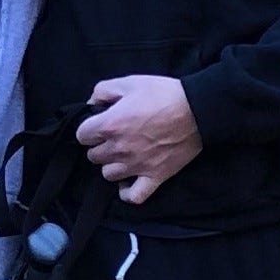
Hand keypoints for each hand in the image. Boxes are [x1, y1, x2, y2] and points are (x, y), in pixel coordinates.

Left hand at [77, 76, 202, 205]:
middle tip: (115, 136)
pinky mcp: (154, 177)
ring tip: (123, 155)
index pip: (81, 135)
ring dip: (112, 165)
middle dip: (100, 145)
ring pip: (108, 175)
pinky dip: (127, 192)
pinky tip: (128, 182)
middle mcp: (119, 149)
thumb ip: (103, 90)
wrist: (197, 110)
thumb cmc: (163, 94)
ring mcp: (136, 166)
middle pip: (93, 156)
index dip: (89, 128)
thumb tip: (92, 104)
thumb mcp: (130, 82)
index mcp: (110, 125)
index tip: (100, 123)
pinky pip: (133, 196)